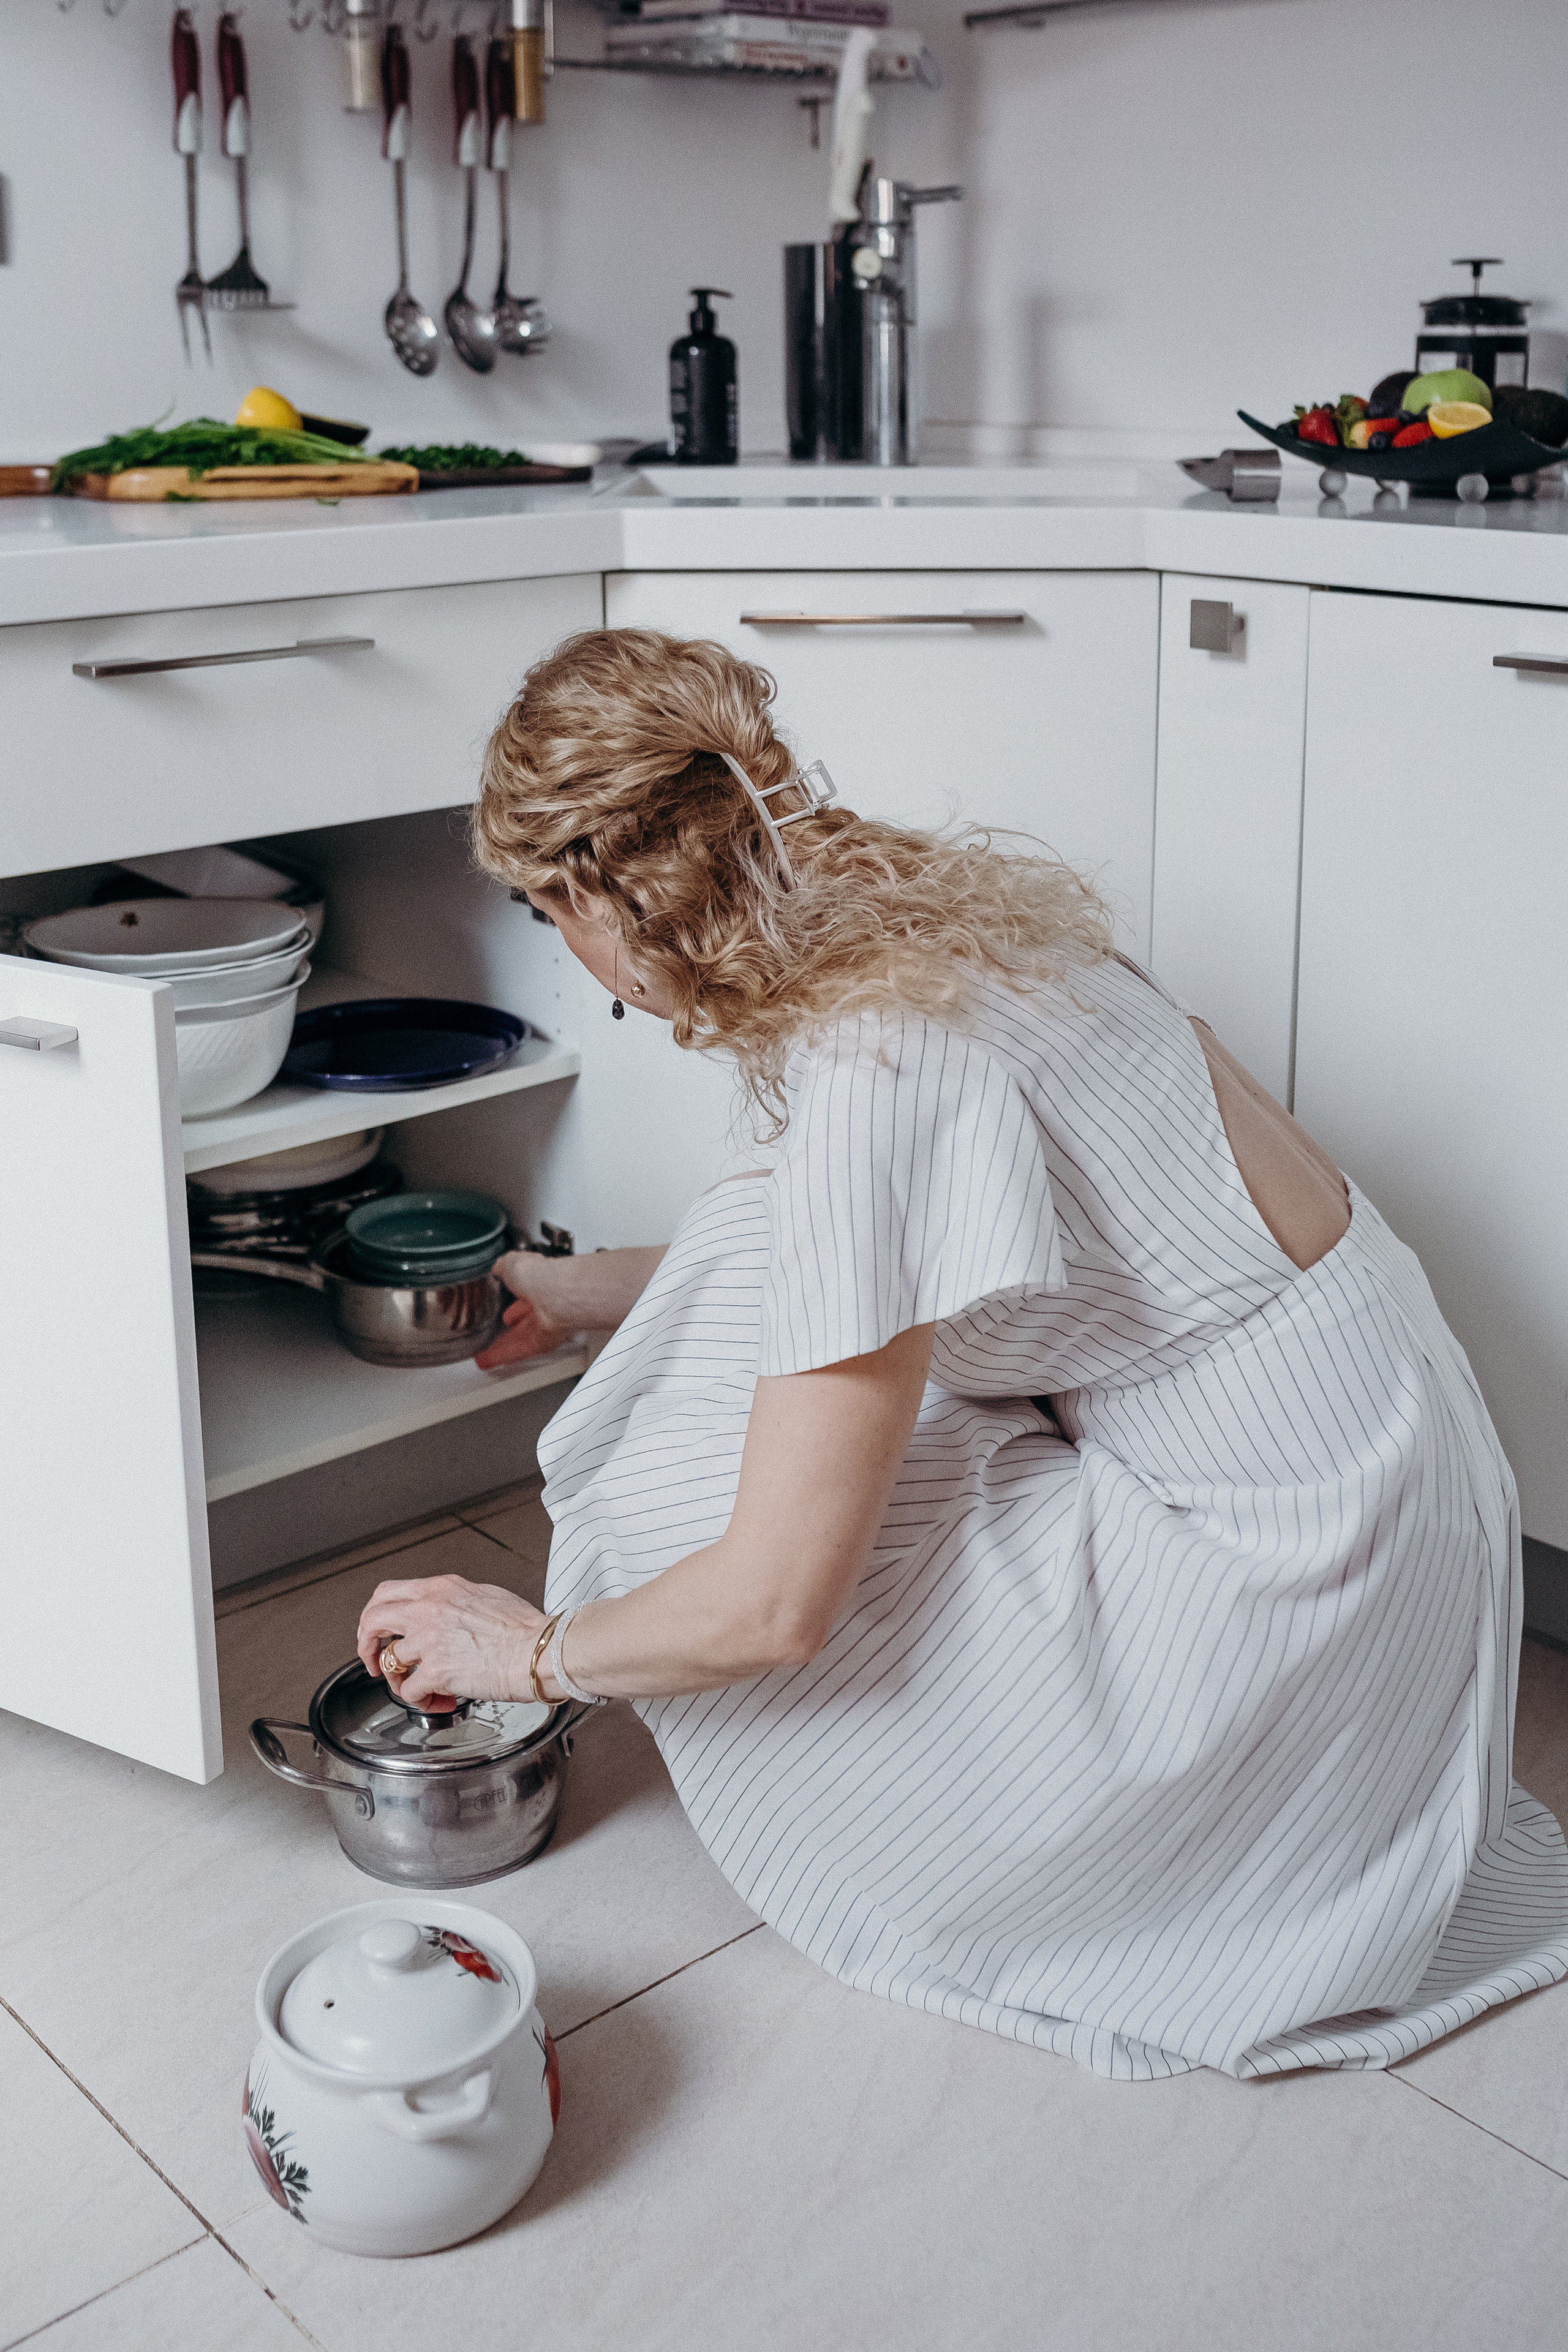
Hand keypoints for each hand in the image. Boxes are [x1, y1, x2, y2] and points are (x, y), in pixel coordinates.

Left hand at [357, 1574, 548, 1708]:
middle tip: (375, 1662)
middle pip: (372, 1620)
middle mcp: (429, 1610)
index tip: (380, 1632)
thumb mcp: (485, 1597)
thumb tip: (447, 1616)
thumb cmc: (525, 1629)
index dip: (375, 1615)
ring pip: (388, 1662)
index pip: (387, 1593)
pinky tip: (440, 1701)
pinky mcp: (436, 1672)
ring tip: (419, 1689)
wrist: (541, 1651)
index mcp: (441, 1589)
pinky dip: (421, 1702)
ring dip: (399, 1681)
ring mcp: (429, 1640)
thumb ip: (456, 1602)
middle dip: (366, 1645)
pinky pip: (409, 1692)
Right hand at [474, 1249, 573, 1369]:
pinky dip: (503, 1355)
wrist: (556, 1294)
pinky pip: (521, 1350)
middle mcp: (547, 1301)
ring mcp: (547, 1322)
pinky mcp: (545, 1341)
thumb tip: (498, 1267)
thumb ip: (503, 1267)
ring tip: (487, 1354)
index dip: (515, 1298)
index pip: (527, 1291)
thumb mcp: (511, 1263)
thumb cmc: (541, 1274)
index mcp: (541, 1280)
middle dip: (512, 1326)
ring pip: (522, 1337)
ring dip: (502, 1346)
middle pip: (527, 1318)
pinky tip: (489, 1360)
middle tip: (498, 1332)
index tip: (505, 1305)